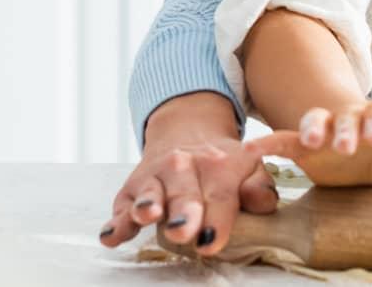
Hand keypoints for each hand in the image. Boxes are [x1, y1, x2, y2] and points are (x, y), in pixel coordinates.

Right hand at [99, 92, 278, 256]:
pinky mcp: (131, 188)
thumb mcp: (250, 167)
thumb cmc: (224, 163)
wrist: (187, 131)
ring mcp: (155, 176)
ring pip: (148, 192)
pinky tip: (110, 236)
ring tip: (146, 215)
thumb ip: (259, 186)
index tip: (212, 240)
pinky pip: (121, 205)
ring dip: (146, 205)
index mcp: (218, 165)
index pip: (220, 196)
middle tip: (182, 231)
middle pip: (183, 193)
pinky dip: (115, 221)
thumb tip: (261, 200)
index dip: (217, 220)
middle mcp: (182, 167)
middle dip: (182, 212)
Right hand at [245, 100, 371, 188]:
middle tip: (344, 145)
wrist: (369, 159)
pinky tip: (251, 150)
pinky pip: (283, 141)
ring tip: (308, 142)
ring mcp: (327, 132)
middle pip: (347, 117)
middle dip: (344, 129)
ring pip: (316, 120)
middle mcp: (352, 120)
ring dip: (312, 127)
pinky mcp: (305, 148)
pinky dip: (267, 143)